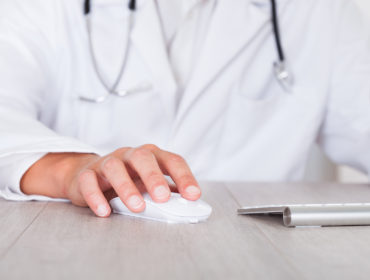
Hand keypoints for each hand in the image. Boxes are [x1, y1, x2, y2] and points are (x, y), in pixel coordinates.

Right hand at [21, 145, 200, 216]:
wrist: (89, 175)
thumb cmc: (128, 179)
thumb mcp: (150, 183)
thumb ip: (168, 192)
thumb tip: (189, 205)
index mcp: (151, 155)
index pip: (171, 160)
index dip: (184, 177)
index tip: (193, 195)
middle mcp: (130, 155)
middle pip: (142, 157)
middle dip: (154, 177)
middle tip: (163, 197)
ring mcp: (107, 162)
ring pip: (115, 168)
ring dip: (127, 187)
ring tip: (138, 207)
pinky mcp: (87, 174)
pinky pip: (89, 181)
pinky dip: (96, 196)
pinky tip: (105, 211)